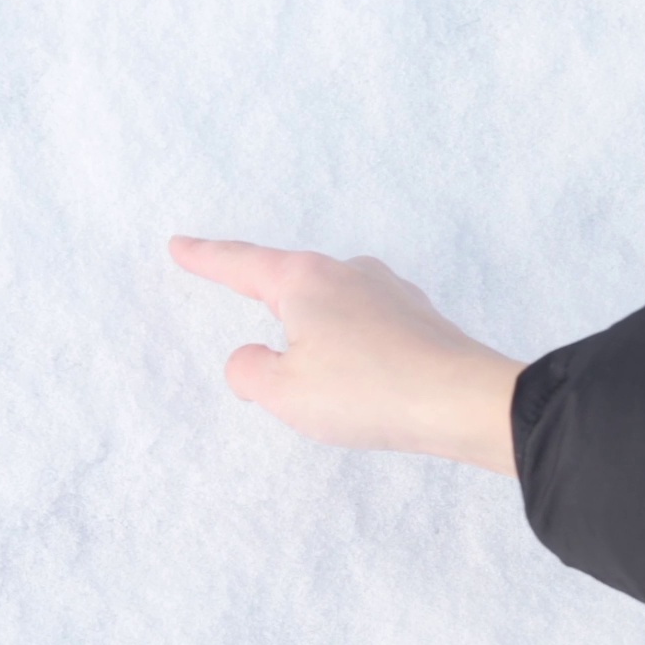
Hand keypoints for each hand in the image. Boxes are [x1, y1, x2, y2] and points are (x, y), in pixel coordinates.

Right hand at [169, 235, 524, 476]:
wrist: (464, 401)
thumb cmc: (367, 391)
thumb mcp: (283, 391)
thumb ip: (249, 371)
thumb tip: (250, 359)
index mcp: (304, 280)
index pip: (240, 263)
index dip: (205, 256)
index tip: (180, 244)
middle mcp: (346, 272)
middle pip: (288, 280)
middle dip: (265, 296)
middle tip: (245, 306)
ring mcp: (388, 290)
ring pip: (330, 302)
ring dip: (312, 328)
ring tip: (312, 369)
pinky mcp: (419, 317)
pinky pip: (364, 323)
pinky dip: (348, 344)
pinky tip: (357, 374)